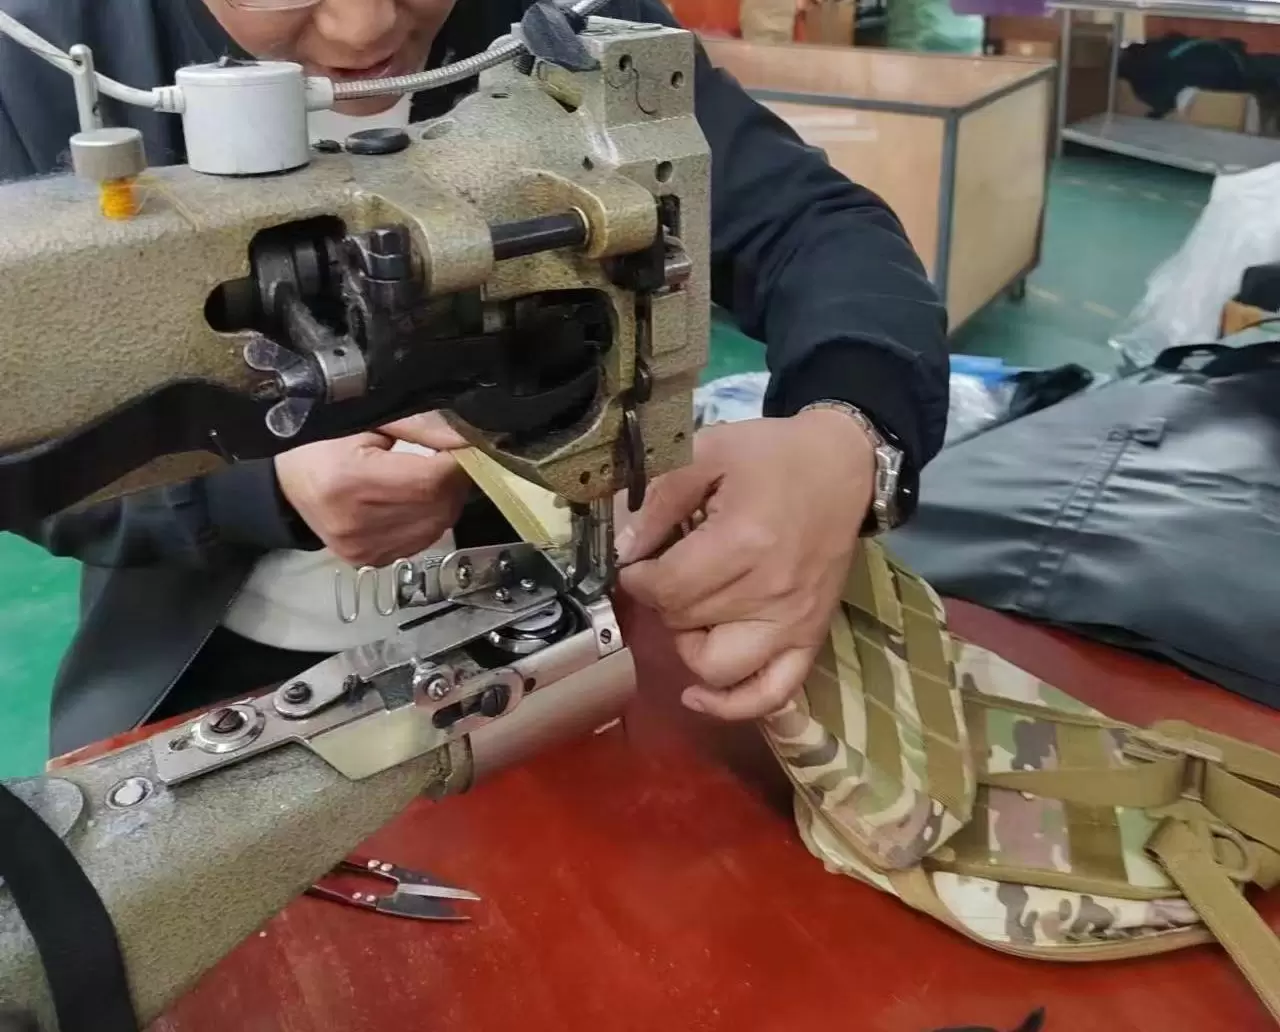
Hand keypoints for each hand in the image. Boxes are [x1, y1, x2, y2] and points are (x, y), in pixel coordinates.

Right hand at [275, 412, 470, 566]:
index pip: (430, 480)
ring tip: (430, 474)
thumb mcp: (364, 421)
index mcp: (349, 480)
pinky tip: (416, 499)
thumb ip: (417, 426)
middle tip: (447, 455)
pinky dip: (431, 517)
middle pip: (439, 505)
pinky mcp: (370, 560)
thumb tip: (463, 436)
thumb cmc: (321, 445)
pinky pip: (424, 540)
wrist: (288, 485)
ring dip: (446, 498)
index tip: (460, 443)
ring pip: (438, 525)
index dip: (456, 462)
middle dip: (454, 479)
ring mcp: (363, 548)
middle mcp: (356, 524)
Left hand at [617, 410, 874, 719]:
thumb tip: (624, 551)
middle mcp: (770, 593)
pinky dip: (732, 704)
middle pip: (685, 624)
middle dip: (663, 600)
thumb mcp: (707, 452)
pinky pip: (771, 694)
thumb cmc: (772, 457)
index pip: (666, 588)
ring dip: (689, 645)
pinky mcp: (810, 639)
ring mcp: (794, 623)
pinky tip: (698, 695)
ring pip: (717, 667)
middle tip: (670, 571)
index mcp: (743, 542)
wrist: (842, 468)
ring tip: (691, 612)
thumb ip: (659, 499)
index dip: (638, 578)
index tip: (640, 561)